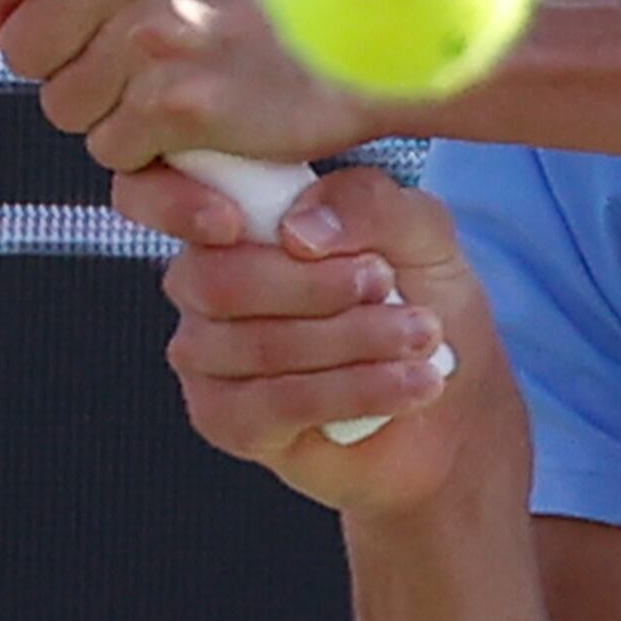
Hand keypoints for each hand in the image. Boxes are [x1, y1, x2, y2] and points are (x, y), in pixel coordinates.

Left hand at [0, 0, 377, 173]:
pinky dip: (150, 150)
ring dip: (109, 111)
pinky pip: (114, 150)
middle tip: (136, 55)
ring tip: (177, 81)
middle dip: (63, 65)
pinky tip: (200, 116)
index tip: (18, 1)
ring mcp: (157, 28)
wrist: (377, 38)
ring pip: (63, 105)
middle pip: (21, 44)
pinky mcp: (178, 102)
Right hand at [109, 164, 522, 514]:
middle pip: (222, 282)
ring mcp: (205, 358)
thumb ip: (368, 203)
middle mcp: (201, 284)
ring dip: (355, 339)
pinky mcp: (227, 422)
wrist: (454, 403)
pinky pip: (277, 405)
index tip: (255, 224)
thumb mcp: (419, 233)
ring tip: (422, 338)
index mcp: (232, 219)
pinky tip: (413, 384)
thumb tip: (298, 230)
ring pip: (260, 346)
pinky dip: (356, 390)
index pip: (165, 197)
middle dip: (318, 285)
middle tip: (388, 284)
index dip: (184, 202)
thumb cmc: (421, 300)